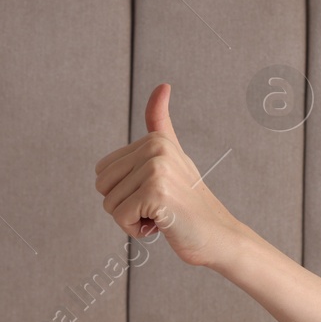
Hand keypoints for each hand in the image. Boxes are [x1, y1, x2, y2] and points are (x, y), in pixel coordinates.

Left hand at [93, 83, 246, 268]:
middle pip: (102, 186)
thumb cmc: (190, 204)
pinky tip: (162, 225)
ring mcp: (156, 169)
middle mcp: (155, 149)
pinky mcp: (155, 192)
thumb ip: (161, 125)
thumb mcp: (174, 158)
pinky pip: (120, 217)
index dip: (123, 191)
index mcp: (155, 140)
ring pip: (110, 204)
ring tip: (161, 215)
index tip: (156, 193)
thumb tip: (162, 84)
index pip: (104, 171)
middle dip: (123, 205)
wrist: (218, 236)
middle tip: (156, 207)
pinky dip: (136, 230)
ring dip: (131, 219)